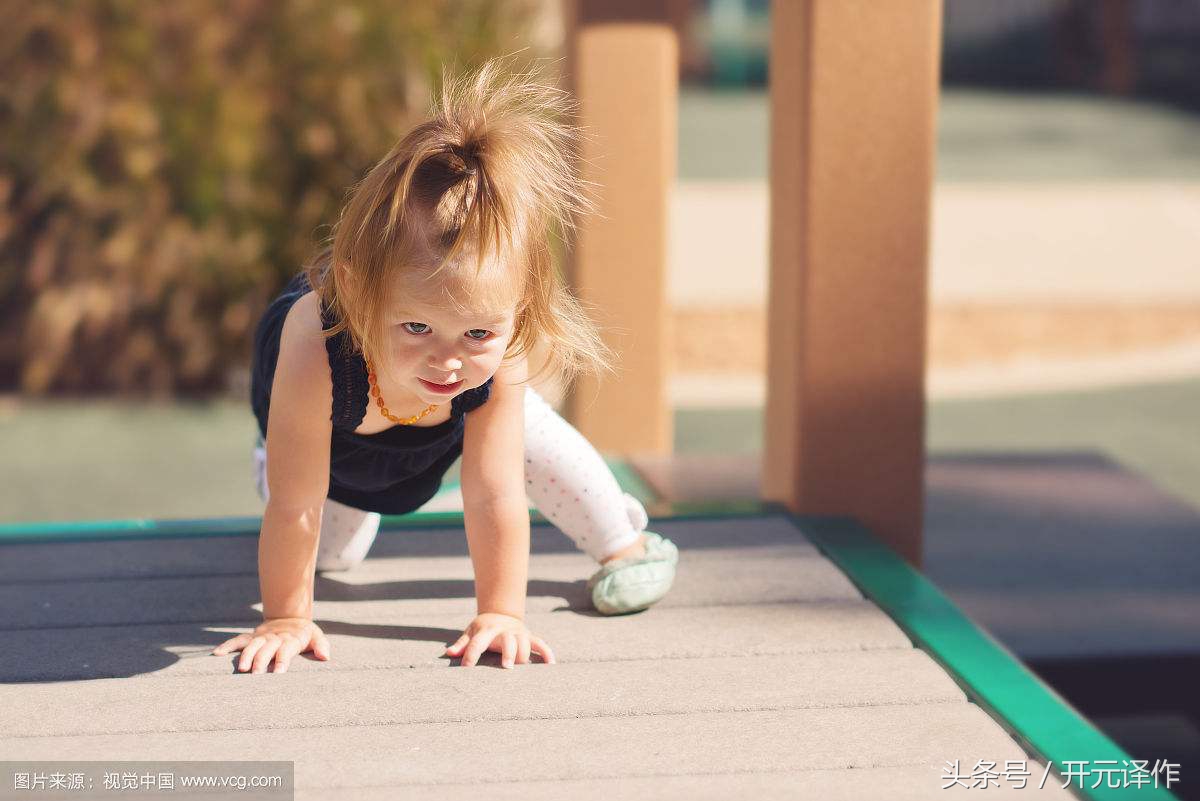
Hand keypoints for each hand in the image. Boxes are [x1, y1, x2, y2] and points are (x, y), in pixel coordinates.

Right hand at [211, 617, 330, 673]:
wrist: (290, 617)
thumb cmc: (304, 633)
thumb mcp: (316, 636)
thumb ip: (321, 645)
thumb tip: (325, 657)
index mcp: (290, 639)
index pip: (285, 650)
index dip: (282, 660)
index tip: (278, 673)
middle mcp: (274, 638)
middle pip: (266, 649)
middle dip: (261, 661)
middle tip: (255, 675)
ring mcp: (261, 637)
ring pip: (251, 645)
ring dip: (245, 656)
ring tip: (241, 669)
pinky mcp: (251, 637)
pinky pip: (238, 640)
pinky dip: (227, 645)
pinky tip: (216, 654)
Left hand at [444, 612, 555, 667]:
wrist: (501, 613)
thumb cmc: (483, 628)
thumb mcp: (470, 632)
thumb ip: (461, 643)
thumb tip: (449, 653)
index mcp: (486, 631)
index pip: (477, 643)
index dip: (471, 655)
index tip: (466, 669)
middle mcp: (504, 631)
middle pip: (508, 640)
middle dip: (508, 653)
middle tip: (507, 667)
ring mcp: (518, 632)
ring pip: (525, 642)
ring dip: (525, 654)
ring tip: (523, 668)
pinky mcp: (528, 636)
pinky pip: (540, 643)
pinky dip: (546, 652)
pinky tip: (551, 664)